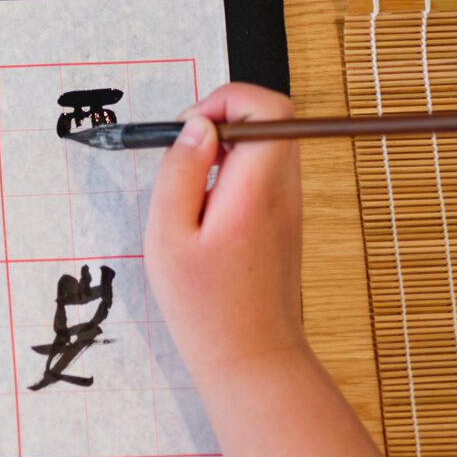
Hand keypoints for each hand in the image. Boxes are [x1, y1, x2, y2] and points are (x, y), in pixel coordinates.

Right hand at [143, 82, 307, 380]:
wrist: (251, 356)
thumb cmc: (204, 306)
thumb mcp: (167, 236)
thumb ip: (180, 173)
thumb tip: (196, 128)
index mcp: (256, 189)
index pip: (269, 108)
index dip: (227, 99)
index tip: (191, 126)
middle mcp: (283, 191)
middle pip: (272, 121)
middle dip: (224, 119)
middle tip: (185, 151)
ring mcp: (289, 207)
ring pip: (268, 147)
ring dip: (228, 149)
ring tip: (191, 185)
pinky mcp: (284, 223)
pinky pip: (263, 176)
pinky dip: (234, 175)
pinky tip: (204, 211)